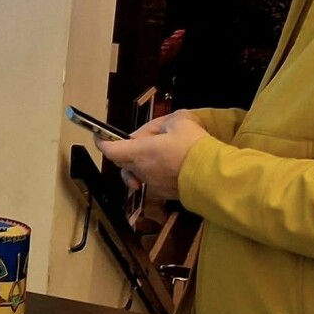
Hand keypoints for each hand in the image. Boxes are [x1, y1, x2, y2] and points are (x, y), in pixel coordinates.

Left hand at [93, 109, 208, 200]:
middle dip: (125, 150)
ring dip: (143, 161)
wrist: (213, 176)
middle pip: (122, 162)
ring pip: (138, 171)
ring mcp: (153, 184)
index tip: (100, 136)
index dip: (102, 141)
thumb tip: (157, 130)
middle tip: (141, 139)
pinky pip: (153, 180)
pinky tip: (173, 163)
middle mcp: (142, 170)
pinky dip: (156, 170)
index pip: (110, 149)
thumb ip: (162, 123)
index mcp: (139, 152)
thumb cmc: (193, 146)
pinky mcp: (166, 193)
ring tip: (161, 149)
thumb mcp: (179, 121)